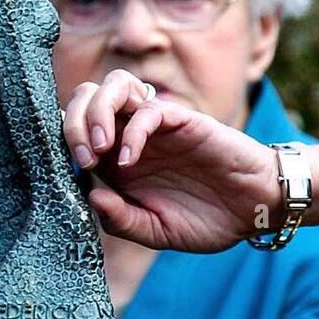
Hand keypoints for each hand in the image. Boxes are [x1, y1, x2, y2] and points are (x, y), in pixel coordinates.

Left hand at [63, 69, 279, 251]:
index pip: (75, 128)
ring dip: (95, 113)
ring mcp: (155, 125)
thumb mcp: (156, 232)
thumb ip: (122, 221)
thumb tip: (92, 197)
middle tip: (83, 158)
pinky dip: (132, 131)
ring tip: (97, 151)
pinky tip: (129, 161)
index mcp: (116, 159)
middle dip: (72, 123)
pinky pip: (148, 109)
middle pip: (85, 98)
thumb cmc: (206, 220)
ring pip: (113, 87)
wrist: (255, 210)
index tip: (69, 172)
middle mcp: (130, 135)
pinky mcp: (182, 120)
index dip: (63, 142)